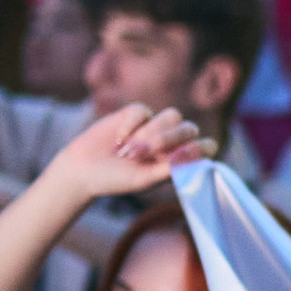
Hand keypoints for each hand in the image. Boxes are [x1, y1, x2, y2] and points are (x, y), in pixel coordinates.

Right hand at [45, 104, 212, 202]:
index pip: (207, 147)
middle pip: (189, 127)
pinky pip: (144, 110)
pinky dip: (131, 124)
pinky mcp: (136, 114)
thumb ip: (169, 169)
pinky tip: (119, 139)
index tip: (185, 153)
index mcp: (179, 160)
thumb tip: (194, 157)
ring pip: (172, 115)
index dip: (201, 147)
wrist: (83, 169)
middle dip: (168, 138)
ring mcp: (155, 125)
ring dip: (151, 132)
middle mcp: (172, 142)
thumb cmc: (116, 180)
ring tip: (130, 150)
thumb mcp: (144, 180)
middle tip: (144, 154)